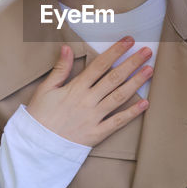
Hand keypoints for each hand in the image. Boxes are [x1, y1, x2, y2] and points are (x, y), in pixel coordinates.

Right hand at [26, 37, 152, 146]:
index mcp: (76, 88)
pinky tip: (145, 104)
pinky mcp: (97, 133)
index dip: (115, 51)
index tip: (129, 41)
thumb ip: (60, 68)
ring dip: (136, 83)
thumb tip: (67, 47)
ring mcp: (94, 117)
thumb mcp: (45, 89)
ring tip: (150, 70)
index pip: (100, 65)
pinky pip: (117, 122)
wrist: (36, 146)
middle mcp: (88, 101)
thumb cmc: (40, 116)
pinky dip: (132, 113)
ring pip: (119, 97)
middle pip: (114, 78)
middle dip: (132, 63)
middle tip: (147, 52)